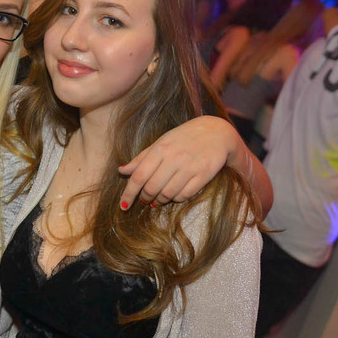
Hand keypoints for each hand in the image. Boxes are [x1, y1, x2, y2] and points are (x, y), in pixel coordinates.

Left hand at [118, 116, 237, 207]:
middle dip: (145, 198)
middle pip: (152, 188)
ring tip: (158, 199)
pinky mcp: (204, 175)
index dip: (129, 193)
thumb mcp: (161, 143)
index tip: (123, 205)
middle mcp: (174, 158)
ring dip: (160, 200)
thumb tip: (121, 171)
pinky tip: (174, 195)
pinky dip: (176, 199)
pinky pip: (185, 195)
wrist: (217, 132)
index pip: (139, 176)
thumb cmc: (184, 138)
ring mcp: (190, 167)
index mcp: (160, 149)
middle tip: (145, 200)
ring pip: (168, 194)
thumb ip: (142, 158)